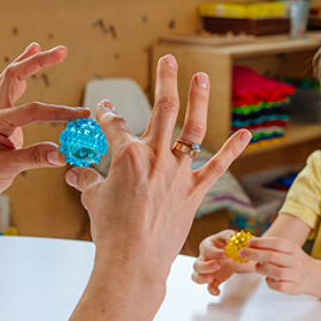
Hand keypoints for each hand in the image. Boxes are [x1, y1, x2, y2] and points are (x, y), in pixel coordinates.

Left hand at [0, 43, 87, 214]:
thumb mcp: (6, 170)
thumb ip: (34, 158)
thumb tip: (62, 153)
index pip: (33, 110)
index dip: (59, 112)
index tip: (81, 116)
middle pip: (15, 75)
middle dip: (38, 61)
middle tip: (61, 51)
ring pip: (9, 81)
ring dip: (25, 63)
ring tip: (38, 48)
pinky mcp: (0, 126)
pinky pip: (9, 95)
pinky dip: (20, 81)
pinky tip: (27, 77)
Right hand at [65, 55, 249, 285]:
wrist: (132, 262)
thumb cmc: (109, 232)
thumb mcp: (92, 200)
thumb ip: (86, 180)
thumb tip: (74, 173)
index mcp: (127, 155)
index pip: (114, 124)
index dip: (107, 113)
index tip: (105, 106)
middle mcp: (156, 157)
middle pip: (162, 109)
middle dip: (166, 80)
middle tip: (169, 59)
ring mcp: (178, 173)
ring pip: (192, 128)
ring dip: (198, 100)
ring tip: (202, 77)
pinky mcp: (194, 192)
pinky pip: (218, 166)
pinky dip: (233, 149)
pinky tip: (246, 132)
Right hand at [191, 229, 255, 295]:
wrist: (236, 252)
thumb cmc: (230, 241)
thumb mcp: (231, 235)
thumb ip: (231, 236)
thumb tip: (233, 239)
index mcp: (207, 245)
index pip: (207, 249)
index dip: (215, 253)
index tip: (225, 255)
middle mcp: (203, 258)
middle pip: (197, 264)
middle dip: (206, 266)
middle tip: (217, 265)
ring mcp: (206, 270)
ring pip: (196, 276)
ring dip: (201, 278)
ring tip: (210, 279)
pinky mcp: (214, 279)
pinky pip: (208, 286)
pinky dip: (211, 290)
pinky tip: (217, 292)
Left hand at [242, 237, 320, 296]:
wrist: (315, 276)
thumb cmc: (295, 262)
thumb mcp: (289, 251)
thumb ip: (273, 248)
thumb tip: (250, 244)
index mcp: (294, 249)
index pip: (276, 243)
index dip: (261, 242)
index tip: (249, 242)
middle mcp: (296, 262)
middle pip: (273, 256)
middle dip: (255, 254)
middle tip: (242, 253)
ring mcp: (296, 275)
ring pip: (276, 272)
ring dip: (262, 268)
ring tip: (256, 267)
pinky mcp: (294, 288)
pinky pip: (279, 286)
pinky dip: (270, 282)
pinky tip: (267, 278)